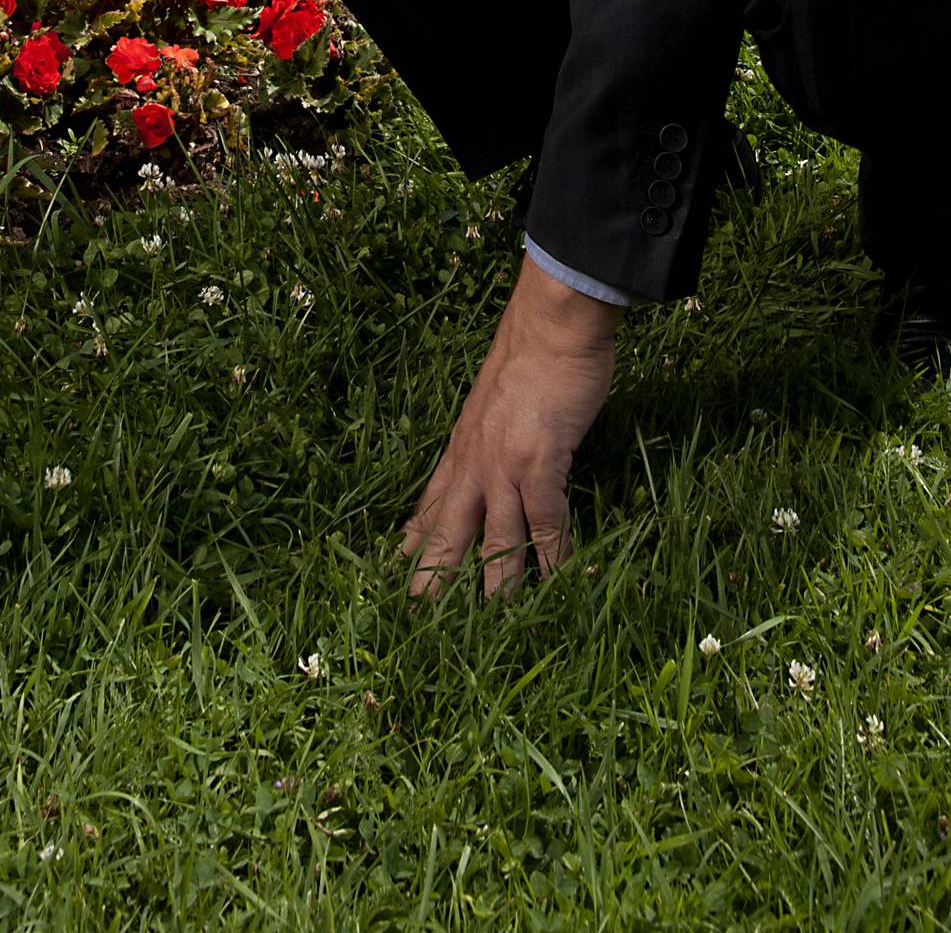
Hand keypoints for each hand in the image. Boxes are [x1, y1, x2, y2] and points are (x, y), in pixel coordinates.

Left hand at [402, 262, 621, 598]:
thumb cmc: (531, 352)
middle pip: (445, 530)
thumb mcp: (494, 398)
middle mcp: (473, 460)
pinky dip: (551, 557)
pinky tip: (557, 585)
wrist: (552, 320)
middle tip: (414, 621)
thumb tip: (498, 452)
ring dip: (493, 586)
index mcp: (461, 444)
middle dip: (431, 577)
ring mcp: (503, 463)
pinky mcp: (538, 460)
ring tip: (488, 630)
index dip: (412, 539)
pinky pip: (542, 522)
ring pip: (492, 538)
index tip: (393, 572)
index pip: (429, 502)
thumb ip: (490, 431)